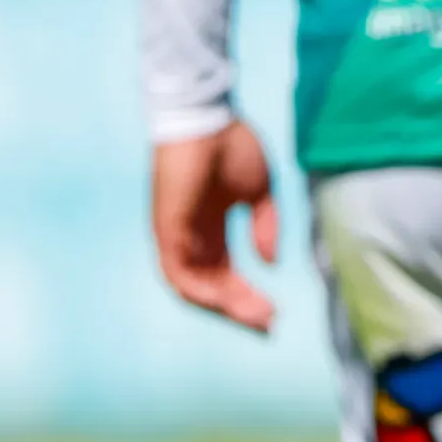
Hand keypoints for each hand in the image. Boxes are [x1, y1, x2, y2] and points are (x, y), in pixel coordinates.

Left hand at [153, 116, 279, 332]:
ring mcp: (176, 235)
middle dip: (240, 308)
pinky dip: (200, 290)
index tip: (275, 313)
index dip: (248, 296)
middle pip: (212, 287)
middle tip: (268, 324)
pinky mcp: (166, 229)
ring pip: (194, 287)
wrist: (206, 118)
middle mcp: (191, 238)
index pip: (226, 274)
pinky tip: (225, 301)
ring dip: (223, 305)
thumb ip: (266, 226)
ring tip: (254, 316)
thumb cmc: (231, 146)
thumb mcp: (259, 192)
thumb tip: (271, 262)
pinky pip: (178, 272)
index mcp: (211, 229)